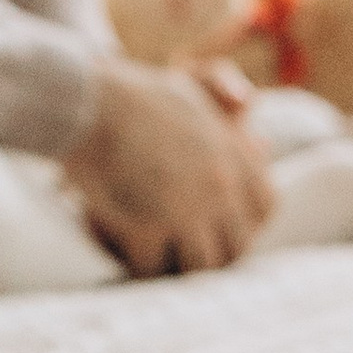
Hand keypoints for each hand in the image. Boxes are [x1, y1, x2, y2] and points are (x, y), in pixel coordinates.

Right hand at [62, 59, 273, 276]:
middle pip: (238, 245)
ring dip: (179, 268)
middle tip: (185, 253)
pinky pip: (153, 270)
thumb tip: (251, 104)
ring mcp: (187, 209)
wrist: (86, 102)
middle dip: (214, 254)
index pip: (266, 206)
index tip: (222, 226)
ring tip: (157, 263)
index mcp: (233, 153)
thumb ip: (224, 86)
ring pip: (202, 266)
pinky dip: (138, 269)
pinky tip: (124, 258)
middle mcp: (219, 185)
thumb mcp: (188, 82)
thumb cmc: (129, 92)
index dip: (247, 222)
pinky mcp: (149, 227)